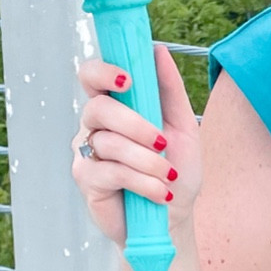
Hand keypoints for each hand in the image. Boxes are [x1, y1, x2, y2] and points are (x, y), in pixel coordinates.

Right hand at [72, 44, 201, 248]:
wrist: (172, 220)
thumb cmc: (175, 172)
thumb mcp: (183, 128)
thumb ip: (169, 90)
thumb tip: (157, 50)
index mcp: (116, 106)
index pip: (92, 76)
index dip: (103, 71)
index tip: (127, 79)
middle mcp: (95, 126)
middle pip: (99, 108)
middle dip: (135, 124)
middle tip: (162, 141)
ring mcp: (87, 152)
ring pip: (108, 142)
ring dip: (146, 160)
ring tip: (167, 175)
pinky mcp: (87, 180)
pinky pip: (110, 171)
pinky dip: (142, 181)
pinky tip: (160, 193)